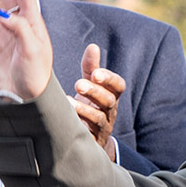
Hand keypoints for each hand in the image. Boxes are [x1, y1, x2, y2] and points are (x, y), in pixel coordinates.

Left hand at [73, 43, 125, 160]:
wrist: (90, 136)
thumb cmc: (90, 105)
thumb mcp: (91, 85)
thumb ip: (92, 68)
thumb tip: (93, 46)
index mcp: (111, 95)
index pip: (118, 86)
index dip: (109, 79)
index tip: (95, 74)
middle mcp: (110, 111)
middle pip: (109, 100)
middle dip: (95, 92)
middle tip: (78, 84)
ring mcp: (103, 127)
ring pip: (99, 118)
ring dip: (84, 109)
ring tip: (69, 101)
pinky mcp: (93, 140)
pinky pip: (89, 133)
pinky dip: (79, 124)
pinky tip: (67, 116)